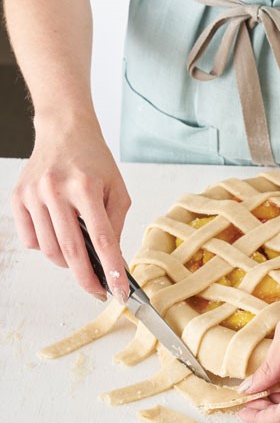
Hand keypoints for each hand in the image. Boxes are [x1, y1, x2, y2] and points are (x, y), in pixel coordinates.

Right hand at [11, 118, 130, 302]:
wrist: (64, 131)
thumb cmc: (95, 160)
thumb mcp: (117, 188)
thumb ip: (116, 224)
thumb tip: (112, 259)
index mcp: (86, 187)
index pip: (102, 239)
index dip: (111, 269)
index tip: (119, 291)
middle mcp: (55, 191)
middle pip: (71, 251)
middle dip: (86, 279)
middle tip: (97, 292)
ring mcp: (33, 195)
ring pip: (49, 249)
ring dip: (67, 262)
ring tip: (81, 257)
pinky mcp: (17, 198)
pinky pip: (31, 239)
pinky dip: (46, 247)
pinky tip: (59, 236)